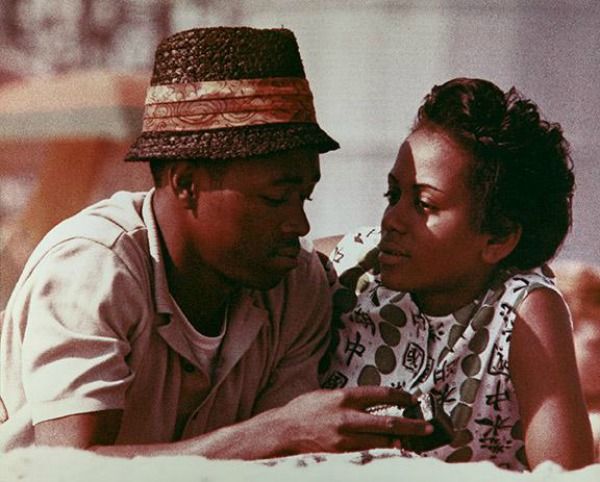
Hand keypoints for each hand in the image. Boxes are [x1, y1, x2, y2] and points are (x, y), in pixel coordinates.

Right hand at [271, 386, 433, 454]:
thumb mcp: (325, 395)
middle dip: (412, 424)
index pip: (381, 394)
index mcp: (344, 397)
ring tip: (412, 443)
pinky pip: (369, 454)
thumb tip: (369, 401)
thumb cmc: (302, 412)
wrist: (282, 432)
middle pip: (389, 420)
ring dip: (400, 442)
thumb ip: (347, 398)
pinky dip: (382, 453)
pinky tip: (391, 453)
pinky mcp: (341, 454)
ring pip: (382, 441)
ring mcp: (345, 438)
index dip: (401, 396)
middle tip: (427, 427)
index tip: (412, 399)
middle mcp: (347, 416)